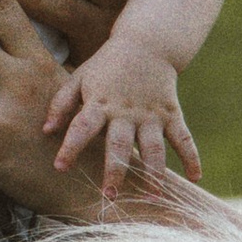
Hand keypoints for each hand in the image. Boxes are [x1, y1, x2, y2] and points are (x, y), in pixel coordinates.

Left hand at [44, 40, 202, 200]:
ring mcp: (151, 114)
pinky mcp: (172, 113)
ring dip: (154, 173)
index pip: (82, 127)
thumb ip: (61, 104)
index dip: (70, 146)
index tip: (60, 167)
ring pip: (154, 147)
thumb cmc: (106, 65)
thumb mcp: (80, 77)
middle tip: (109, 195)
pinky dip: (191, 157)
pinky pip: (183, 138)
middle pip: (120, 144)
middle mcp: (126, 111)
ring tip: (153, 198)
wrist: (146, 43)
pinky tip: (196, 178)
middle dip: (115, 169)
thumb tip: (45, 131)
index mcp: (100, 102)